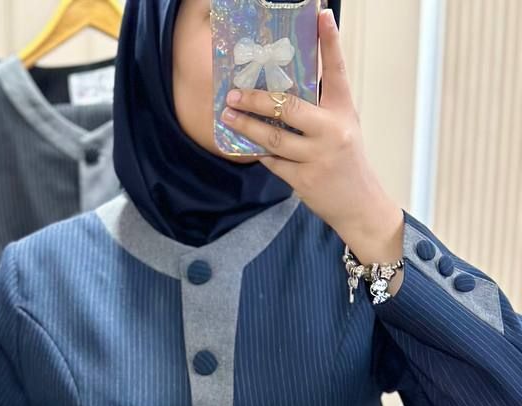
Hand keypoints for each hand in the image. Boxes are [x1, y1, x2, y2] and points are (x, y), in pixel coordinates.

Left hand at [220, 8, 404, 278]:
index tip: (320, 14)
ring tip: (229, 116)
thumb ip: (320, 106)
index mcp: (344, 110)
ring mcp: (318, 156)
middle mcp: (332, 130)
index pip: (337, 70)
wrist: (359, 204)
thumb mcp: (343, 125)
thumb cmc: (346, 159)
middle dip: (257, 100)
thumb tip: (285, 88)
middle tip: (234, 93)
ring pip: (273, 138)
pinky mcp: (304, 180)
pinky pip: (273, 162)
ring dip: (247, 127)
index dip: (329, 42)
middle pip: (288, 107)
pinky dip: (259, 153)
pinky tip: (246, 146)